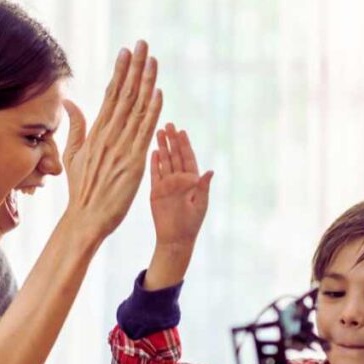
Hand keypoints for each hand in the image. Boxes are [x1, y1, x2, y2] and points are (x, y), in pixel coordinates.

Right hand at [60, 41, 161, 240]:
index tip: (126, 51)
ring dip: (146, 82)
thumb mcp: (72, 155)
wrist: (86, 217)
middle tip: (142, 43)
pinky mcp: (134, 161)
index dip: (120, 72)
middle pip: (124, 94)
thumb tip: (69, 101)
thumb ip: (75, 127)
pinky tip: (158, 92)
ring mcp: (122, 147)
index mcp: (96, 132)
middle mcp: (109, 135)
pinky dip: (152, 111)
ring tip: (152, 59)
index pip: (110, 95)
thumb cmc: (81, 189)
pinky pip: (145, 132)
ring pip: (136, 108)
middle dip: (134, 67)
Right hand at [143, 124, 212, 290]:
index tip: (181, 131)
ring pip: (164, 161)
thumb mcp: (200, 204)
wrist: (175, 239)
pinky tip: (154, 151)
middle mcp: (180, 180)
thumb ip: (203, 187)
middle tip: (168, 124)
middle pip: (175, 156)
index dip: (185, 145)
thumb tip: (210, 171)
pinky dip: (154, 162)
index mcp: (192, 181)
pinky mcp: (156, 191)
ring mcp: (167, 184)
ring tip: (158, 132)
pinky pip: (155, 173)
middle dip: (172, 140)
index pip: (188, 158)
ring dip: (162, 147)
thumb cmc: (191, 224)